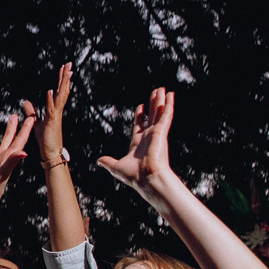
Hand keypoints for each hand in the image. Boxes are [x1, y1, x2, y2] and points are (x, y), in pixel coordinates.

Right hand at [0, 105, 33, 201]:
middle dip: (11, 126)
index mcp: (10, 156)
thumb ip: (12, 161)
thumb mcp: (4, 173)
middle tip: (14, 115)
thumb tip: (24, 152)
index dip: (26, 128)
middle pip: (8, 137)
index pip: (20, 139)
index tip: (32, 118)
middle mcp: (1, 154)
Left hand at [30, 62, 73, 168]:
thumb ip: (31, 112)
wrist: (51, 154)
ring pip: (60, 97)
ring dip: (62, 84)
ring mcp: (56, 116)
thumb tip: (25, 102)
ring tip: (65, 71)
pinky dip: (50, 100)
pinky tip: (50, 91)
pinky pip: (51, 109)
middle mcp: (57, 111)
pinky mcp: (52, 123)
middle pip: (62, 90)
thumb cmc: (46, 140)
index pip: (59, 91)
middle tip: (69, 64)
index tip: (64, 68)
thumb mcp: (35, 123)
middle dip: (65, 77)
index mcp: (55, 110)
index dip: (61, 80)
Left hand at [97, 87, 179, 206]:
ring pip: (159, 113)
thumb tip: (99, 161)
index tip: (141, 106)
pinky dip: (169, 105)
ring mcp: (156, 134)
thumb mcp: (117, 167)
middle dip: (152, 105)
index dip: (140, 116)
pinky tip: (170, 95)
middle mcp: (148, 137)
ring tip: (162, 89)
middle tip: (155, 93)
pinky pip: (166, 115)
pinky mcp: (161, 131)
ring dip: (160, 101)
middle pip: (151, 116)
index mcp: (138, 144)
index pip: (139, 126)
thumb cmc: (134, 176)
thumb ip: (108, 162)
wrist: (147, 179)